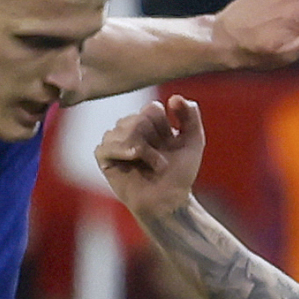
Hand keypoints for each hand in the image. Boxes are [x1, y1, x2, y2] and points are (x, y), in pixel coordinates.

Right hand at [93, 94, 206, 216]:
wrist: (169, 201)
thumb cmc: (180, 175)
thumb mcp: (194, 141)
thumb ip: (190, 116)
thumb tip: (174, 97)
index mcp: (150, 122)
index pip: (152, 109)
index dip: (163, 128)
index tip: (171, 146)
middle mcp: (131, 128)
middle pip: (139, 118)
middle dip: (154, 140)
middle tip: (160, 161)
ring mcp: (116, 141)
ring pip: (123, 129)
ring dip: (143, 149)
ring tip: (152, 165)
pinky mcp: (105, 157)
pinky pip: (106, 144)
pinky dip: (122, 151)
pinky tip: (132, 160)